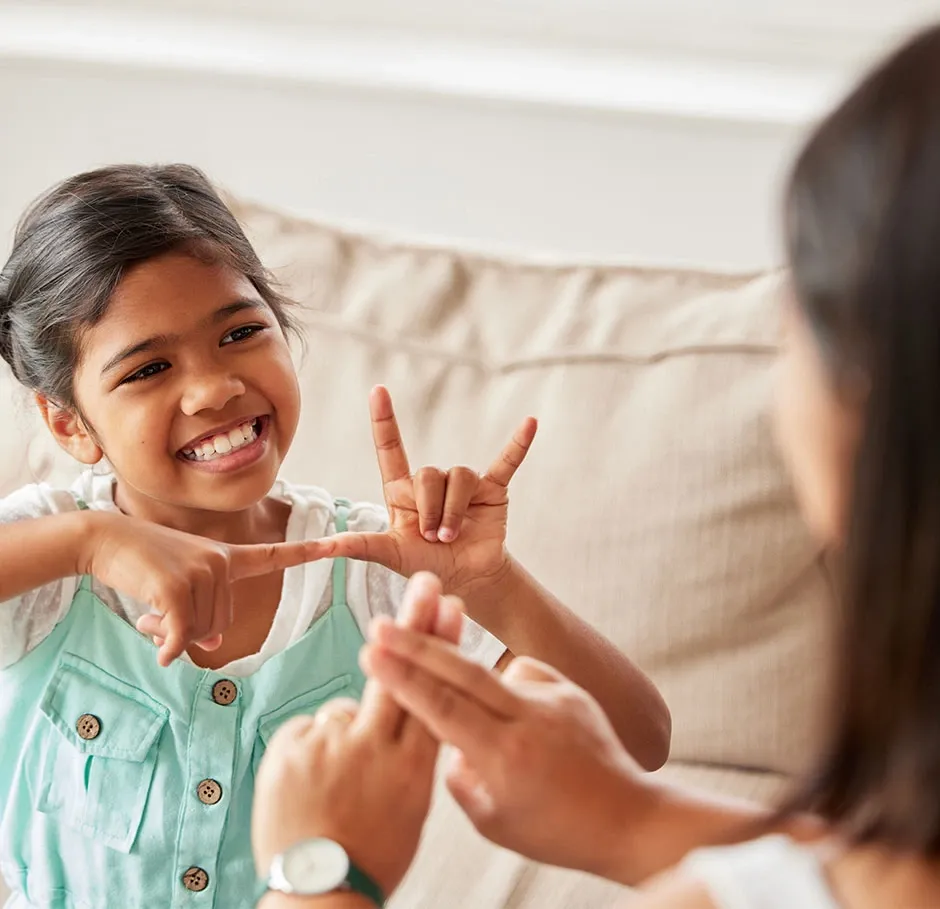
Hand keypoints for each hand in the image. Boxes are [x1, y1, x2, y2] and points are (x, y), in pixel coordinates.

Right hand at [78, 511, 328, 665]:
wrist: (105, 539)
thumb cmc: (144, 563)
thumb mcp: (180, 584)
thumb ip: (203, 609)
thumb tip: (214, 643)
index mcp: (227, 557)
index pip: (274, 556)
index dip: (309, 553)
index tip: (341, 543)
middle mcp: (221, 562)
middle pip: (221, 624)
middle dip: (190, 631)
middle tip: (159, 618)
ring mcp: (201, 572)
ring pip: (200, 633)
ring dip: (172, 635)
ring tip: (149, 613)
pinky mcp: (176, 587)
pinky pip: (180, 635)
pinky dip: (167, 647)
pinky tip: (154, 644)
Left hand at [252, 573, 461, 896]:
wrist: (318, 892)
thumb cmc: (373, 852)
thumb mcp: (412, 806)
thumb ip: (413, 755)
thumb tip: (411, 714)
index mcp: (415, 766)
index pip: (435, 691)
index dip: (445, 645)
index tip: (453, 607)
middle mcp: (378, 748)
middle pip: (401, 672)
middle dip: (415, 622)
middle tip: (425, 581)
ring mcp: (333, 744)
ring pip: (347, 709)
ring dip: (345, 735)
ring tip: (336, 785)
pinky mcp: (292, 747)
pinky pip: (310, 728)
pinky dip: (313, 747)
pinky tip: (311, 784)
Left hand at [318, 386, 535, 594]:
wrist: (465, 580)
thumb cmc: (425, 564)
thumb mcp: (390, 555)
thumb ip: (359, 546)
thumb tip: (322, 547)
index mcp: (403, 491)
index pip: (391, 449)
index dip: (385, 420)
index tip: (378, 391)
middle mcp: (433, 481)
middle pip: (429, 473)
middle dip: (430, 508)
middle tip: (431, 537)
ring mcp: (464, 484)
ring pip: (458, 476)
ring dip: (453, 510)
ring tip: (451, 536)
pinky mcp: (493, 490)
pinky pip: (506, 462)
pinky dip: (518, 444)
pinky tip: (530, 424)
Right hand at [361, 620, 653, 879]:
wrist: (628, 818)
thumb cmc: (556, 831)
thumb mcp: (493, 821)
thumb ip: (459, 775)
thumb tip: (443, 736)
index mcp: (506, 757)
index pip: (442, 709)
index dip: (403, 679)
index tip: (372, 654)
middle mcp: (530, 719)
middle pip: (462, 672)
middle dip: (417, 644)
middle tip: (382, 624)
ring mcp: (554, 698)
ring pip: (492, 672)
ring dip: (463, 674)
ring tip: (474, 714)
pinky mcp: (570, 689)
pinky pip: (522, 675)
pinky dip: (507, 689)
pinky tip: (515, 715)